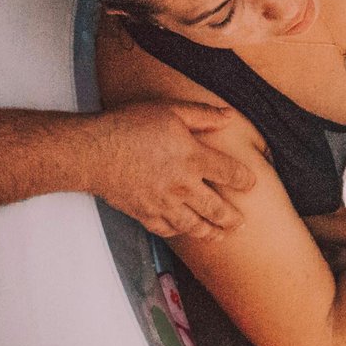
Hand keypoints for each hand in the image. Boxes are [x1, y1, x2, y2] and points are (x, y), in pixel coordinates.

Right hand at [95, 99, 254, 238]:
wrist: (93, 151)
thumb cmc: (130, 126)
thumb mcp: (170, 110)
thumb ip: (202, 114)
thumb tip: (229, 115)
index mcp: (194, 158)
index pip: (230, 173)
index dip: (245, 180)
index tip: (251, 183)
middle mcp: (183, 186)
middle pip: (216, 208)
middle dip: (232, 217)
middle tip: (241, 223)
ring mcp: (164, 203)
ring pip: (194, 225)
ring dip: (210, 232)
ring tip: (220, 235)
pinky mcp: (144, 213)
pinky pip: (167, 229)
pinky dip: (178, 232)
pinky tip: (183, 230)